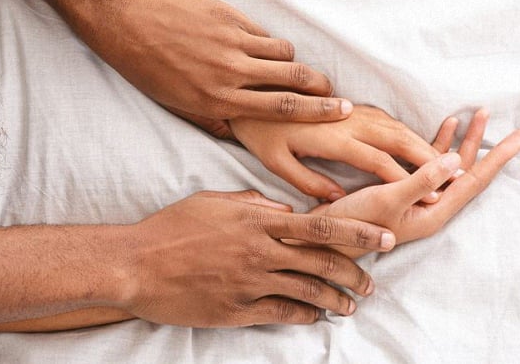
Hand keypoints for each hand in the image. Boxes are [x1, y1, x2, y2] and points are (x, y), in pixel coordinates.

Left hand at [76, 0, 352, 129]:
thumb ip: (212, 118)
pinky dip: (267, 42)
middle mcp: (230, 72)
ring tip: (297, 70)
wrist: (127, 18)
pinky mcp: (228, 17)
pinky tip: (260, 47)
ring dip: (294, 63)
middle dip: (322, 88)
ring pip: (282, 53)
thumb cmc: (148, 67)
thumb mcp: (177, 104)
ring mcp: (231, 42)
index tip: (341, 112)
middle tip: (337, 94)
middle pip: (293, 80)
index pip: (281, 109)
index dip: (316, 112)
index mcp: (218, 99)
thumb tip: (237, 132)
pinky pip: (262, 33)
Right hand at [120, 190, 395, 326]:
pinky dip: (304, 316)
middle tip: (372, 281)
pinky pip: (281, 314)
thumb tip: (284, 210)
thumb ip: (253, 204)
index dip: (357, 232)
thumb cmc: (171, 228)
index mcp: (257, 221)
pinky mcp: (237, 310)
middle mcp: (260, 252)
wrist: (135, 265)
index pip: (321, 225)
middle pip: (322, 263)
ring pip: (307, 293)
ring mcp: (250, 283)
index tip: (384, 237)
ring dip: (335, 300)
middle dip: (355, 272)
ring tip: (351, 305)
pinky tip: (315, 317)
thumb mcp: (213, 202)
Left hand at [229, 105, 457, 200]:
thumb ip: (309, 182)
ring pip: (395, 125)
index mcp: (331, 138)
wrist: (251, 92)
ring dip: (422, 142)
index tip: (429, 195)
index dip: (406, 178)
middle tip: (456, 174)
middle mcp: (347, 120)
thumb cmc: (261, 134)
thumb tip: (337, 198)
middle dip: (428, 157)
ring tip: (448, 160)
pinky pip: (385, 118)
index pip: (377, 160)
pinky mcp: (349, 104)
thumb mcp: (277, 163)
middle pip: (396, 138)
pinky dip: (406, 131)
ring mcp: (350, 110)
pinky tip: (418, 143)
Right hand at [307, 109, 519, 257]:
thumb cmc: (354, 223)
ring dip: (464, 140)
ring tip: (478, 115)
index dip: (500, 157)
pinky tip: (445, 127)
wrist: (324, 236)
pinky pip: (430, 164)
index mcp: (435, 212)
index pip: (476, 180)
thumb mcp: (388, 199)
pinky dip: (439, 144)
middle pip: (468, 171)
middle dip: (486, 143)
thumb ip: (422, 180)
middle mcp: (432, 206)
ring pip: (450, 166)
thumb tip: (456, 159)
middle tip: (506, 120)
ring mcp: (419, 200)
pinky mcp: (403, 191)